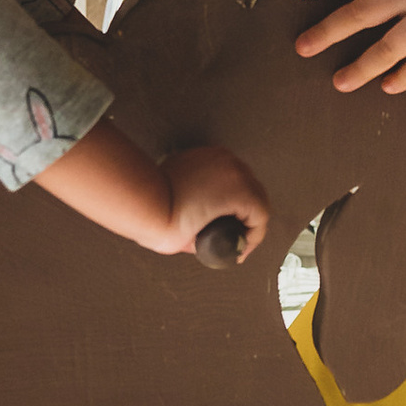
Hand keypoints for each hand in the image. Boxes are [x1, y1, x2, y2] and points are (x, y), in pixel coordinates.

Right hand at [39, 125, 270, 261]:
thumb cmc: (146, 201)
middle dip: (242, 215)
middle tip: (235, 236)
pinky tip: (243, 247)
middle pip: (247, 188)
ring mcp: (234, 173)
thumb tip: (192, 222)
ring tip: (238, 243)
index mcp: (206, 157)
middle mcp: (223, 160)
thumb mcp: (169, 195)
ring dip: (249, 224)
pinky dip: (254, 233)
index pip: (230, 180)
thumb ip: (185, 200)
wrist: (145, 203)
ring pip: (256, 201)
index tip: (224, 222)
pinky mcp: (240, 192)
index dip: (234, 206)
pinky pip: (259, 215)